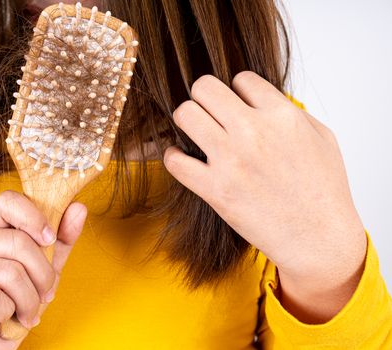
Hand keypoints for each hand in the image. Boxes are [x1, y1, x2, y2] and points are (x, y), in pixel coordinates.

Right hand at [0, 191, 86, 349]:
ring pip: (8, 272)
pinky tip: (5, 318)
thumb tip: (79, 208)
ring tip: (29, 311)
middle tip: (47, 293)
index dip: (34, 217)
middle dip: (43, 274)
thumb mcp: (46, 264)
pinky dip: (8, 312)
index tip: (50, 239)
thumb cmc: (17, 296)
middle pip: (17, 241)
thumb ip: (62, 237)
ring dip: (29, 299)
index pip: (7, 201)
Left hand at [164, 72, 366, 321]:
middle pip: (203, 87)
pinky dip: (173, 157)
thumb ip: (290, 111)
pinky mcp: (214, 190)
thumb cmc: (323, 190)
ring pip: (185, 114)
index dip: (237, 91)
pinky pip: (174, 160)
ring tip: (195, 133)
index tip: (238, 106)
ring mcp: (231, 161)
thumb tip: (262, 99)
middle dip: (203, 97)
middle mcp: (254, 132)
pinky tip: (184, 160)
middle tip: (208, 113)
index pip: (241, 79)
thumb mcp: (321, 138)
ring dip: (186, 121)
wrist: (318, 239)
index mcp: (282, 115)